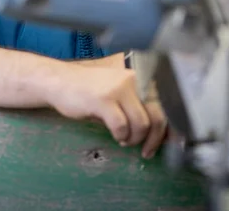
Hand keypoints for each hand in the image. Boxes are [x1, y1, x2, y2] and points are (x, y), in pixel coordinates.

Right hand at [46, 55, 166, 158]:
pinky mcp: (103, 99)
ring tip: (124, 139)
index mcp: (139, 77)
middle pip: (158, 115)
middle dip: (155, 139)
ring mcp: (117, 88)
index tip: (167, 143)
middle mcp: (132, 79)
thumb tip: (164, 133)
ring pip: (142, 123)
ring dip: (135, 138)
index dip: (169, 127)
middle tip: (146, 150)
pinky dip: (121, 136)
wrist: (60, 81)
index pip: (165, 103)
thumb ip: (138, 107)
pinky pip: (122, 126)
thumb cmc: (90, 90)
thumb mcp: (119, 95)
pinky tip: (115, 135)